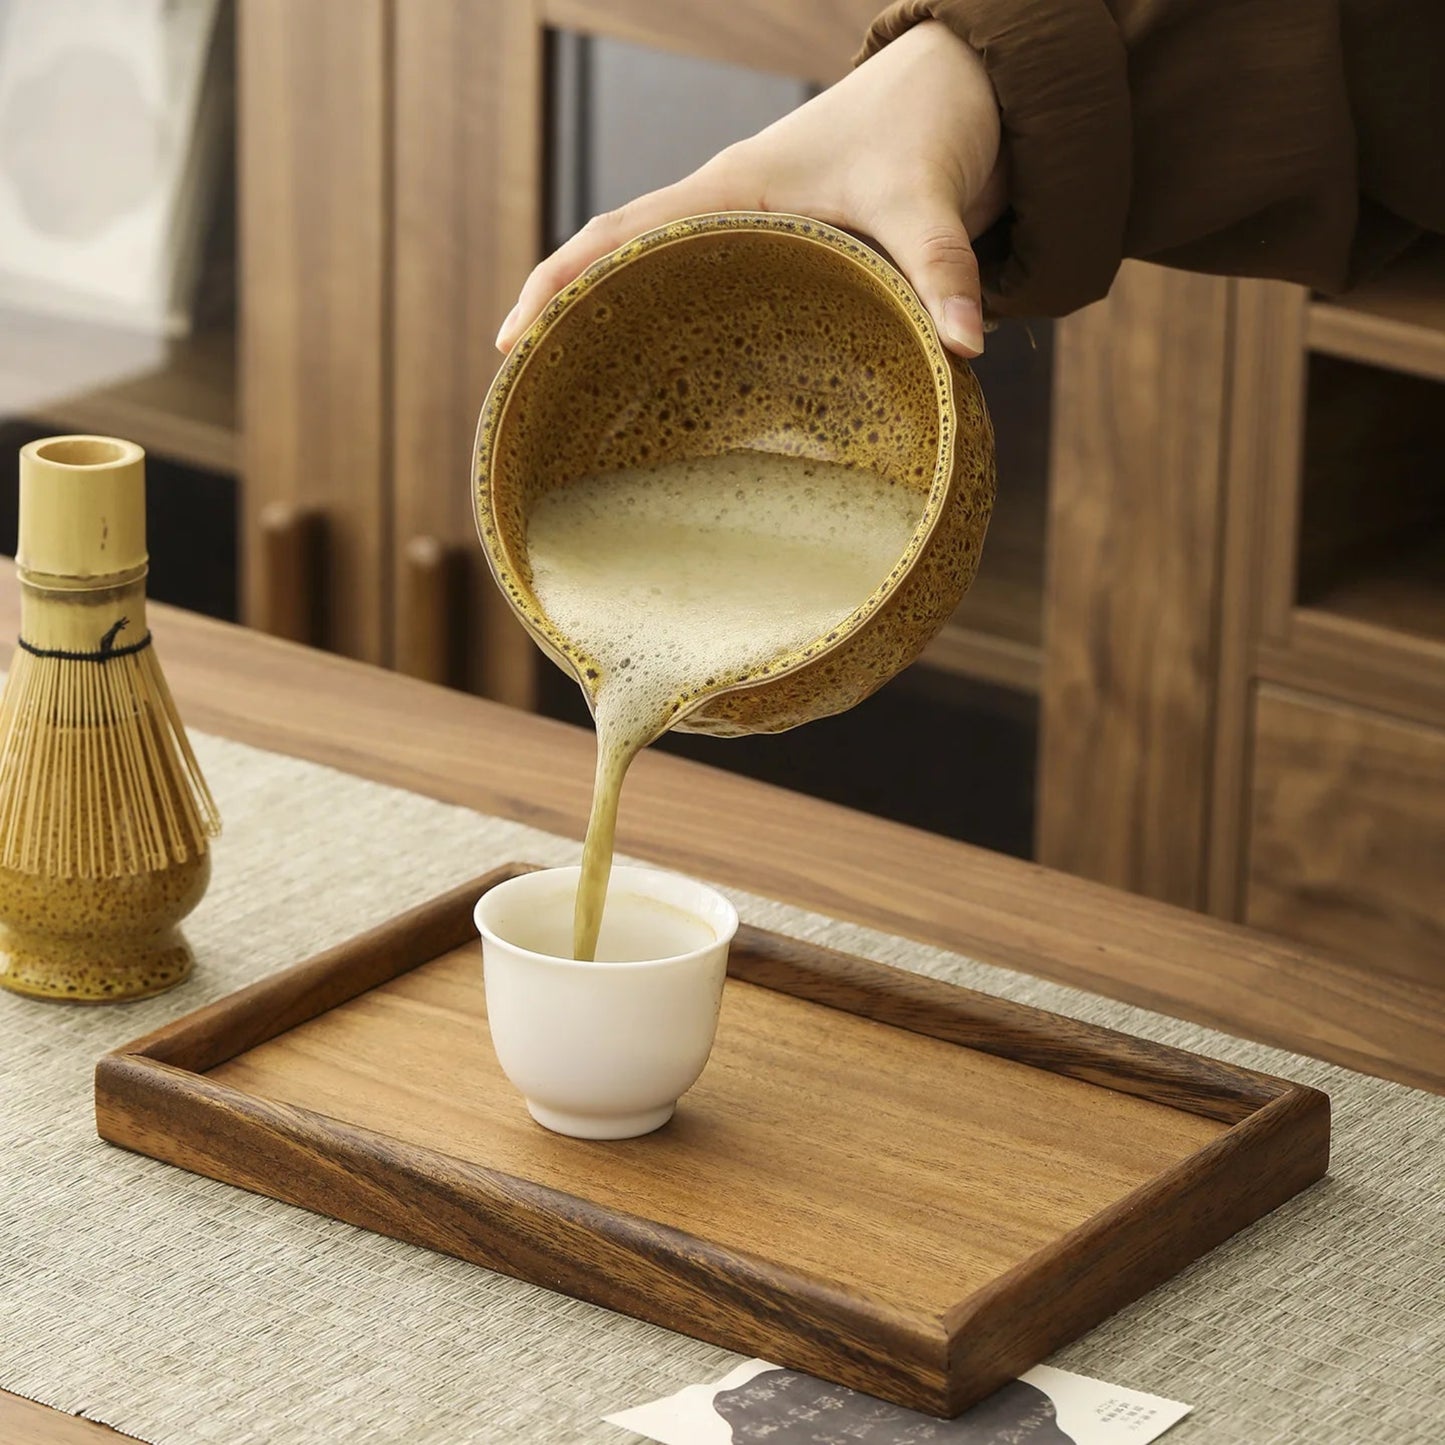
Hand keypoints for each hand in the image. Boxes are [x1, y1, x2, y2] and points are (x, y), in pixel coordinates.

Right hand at [496, 21, 1004, 358]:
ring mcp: (748, 232)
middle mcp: (725, 211)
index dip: (559, 283)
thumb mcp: (927, 196)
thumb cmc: (926, 123)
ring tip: (578, 399)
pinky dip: (676, 332)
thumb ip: (942, 271)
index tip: (511, 340)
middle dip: (564, 314)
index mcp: (731, 191)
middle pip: (617, 260)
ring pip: (658, 279)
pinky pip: (708, 295)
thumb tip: (964, 349)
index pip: (617, 234)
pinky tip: (673, 387)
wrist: (964, 87)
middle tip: (525, 386)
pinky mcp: (779, 253)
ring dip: (614, 327)